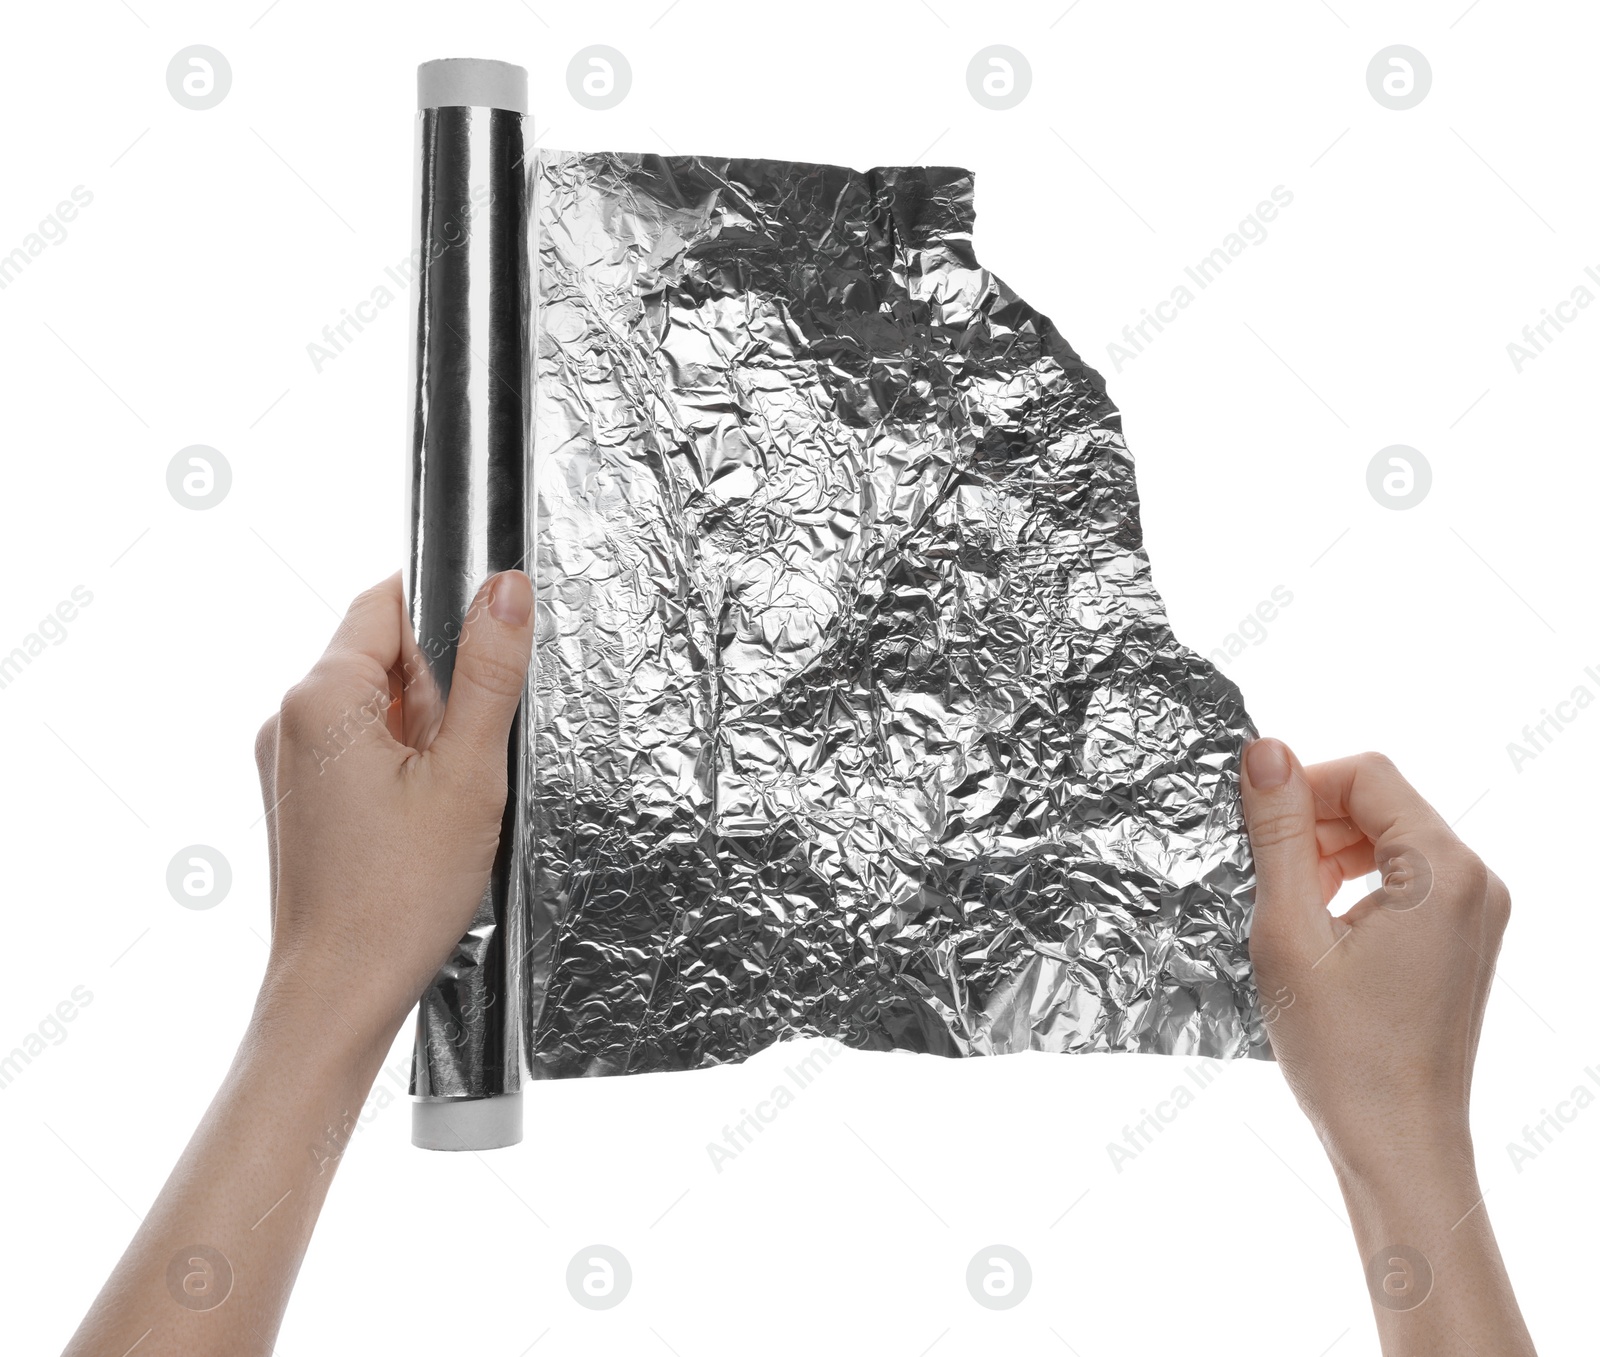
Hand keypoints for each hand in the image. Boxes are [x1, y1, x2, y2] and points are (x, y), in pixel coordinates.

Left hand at [63, 571, 533, 1356]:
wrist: (338, 995)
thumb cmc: (399, 896)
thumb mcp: (469, 772)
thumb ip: (489, 671)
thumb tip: (506, 585)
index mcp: (317, 697)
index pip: (385, 601)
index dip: (445, 620)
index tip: (485, 665)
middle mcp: (286, 719)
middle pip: (384, 656)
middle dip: (438, 695)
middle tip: (462, 764)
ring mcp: (286, 761)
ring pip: (376, 706)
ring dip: (423, 737)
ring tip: (440, 805)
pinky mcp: (297, 797)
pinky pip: (358, 749)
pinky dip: (401, 769)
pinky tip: (420, 823)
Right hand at [1241, 740, 1532, 1354]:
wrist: (1398, 1142)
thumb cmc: (1342, 1051)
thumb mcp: (1289, 929)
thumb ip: (1279, 832)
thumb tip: (1265, 749)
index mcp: (1443, 871)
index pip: (1367, 774)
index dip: (1301, 787)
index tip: (1254, 831)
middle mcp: (1476, 880)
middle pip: (1382, 802)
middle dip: (1314, 823)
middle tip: (1264, 876)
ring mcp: (1477, 911)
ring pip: (1390, 837)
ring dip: (1329, 854)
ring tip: (1289, 910)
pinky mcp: (1465, 937)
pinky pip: (1405, 876)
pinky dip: (1355, 884)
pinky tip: (1319, 928)